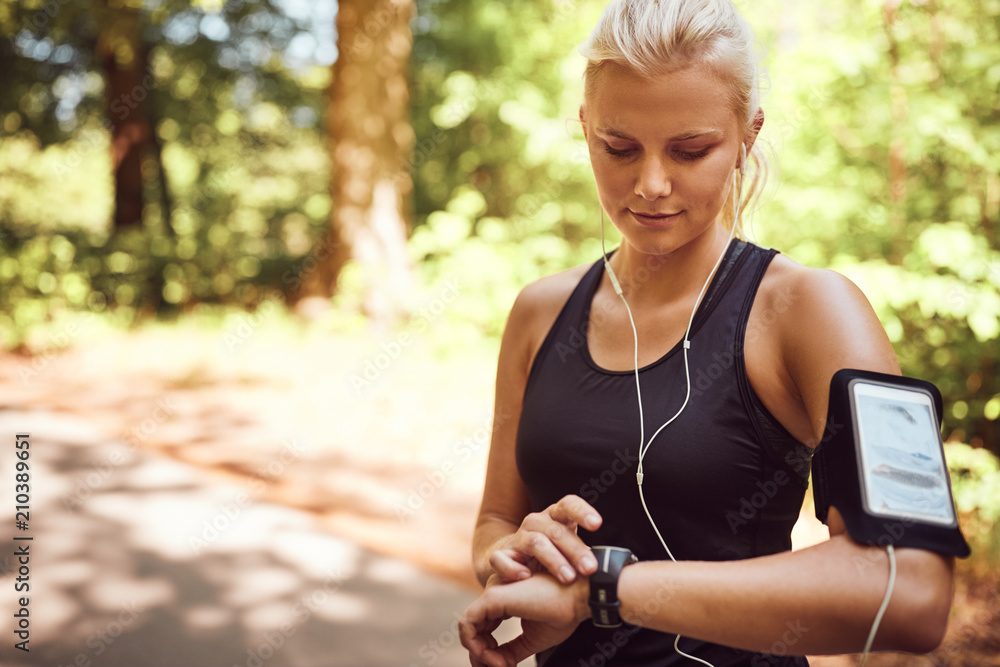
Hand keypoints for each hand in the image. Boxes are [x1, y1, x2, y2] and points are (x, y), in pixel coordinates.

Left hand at [459, 572, 589, 666]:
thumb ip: (511, 650)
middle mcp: (496, 597)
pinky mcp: (492, 597)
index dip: (488, 654)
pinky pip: (469, 624)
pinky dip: (476, 645)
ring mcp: (493, 594)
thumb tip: (498, 665)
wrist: (578, 596)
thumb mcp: (532, 639)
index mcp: (505, 604)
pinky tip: (496, 658)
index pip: (484, 631)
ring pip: (468, 628)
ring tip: (501, 665)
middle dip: (481, 656)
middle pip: (474, 631)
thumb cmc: (562, 613)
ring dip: (479, 653)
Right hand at [490, 495, 601, 583]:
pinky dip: (513, 568)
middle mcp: (535, 522)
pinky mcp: (501, 555)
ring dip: (553, 560)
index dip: (582, 511)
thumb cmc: (549, 555)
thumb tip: (612, 569)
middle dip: (575, 549)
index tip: (597, 524)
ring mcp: (517, 538)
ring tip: (568, 577)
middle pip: (556, 530)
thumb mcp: (568, 549)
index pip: (568, 505)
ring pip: (534, 542)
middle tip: (590, 568)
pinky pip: (502, 559)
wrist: (511, 561)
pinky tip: (526, 577)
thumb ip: (585, 553)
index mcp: (555, 517)